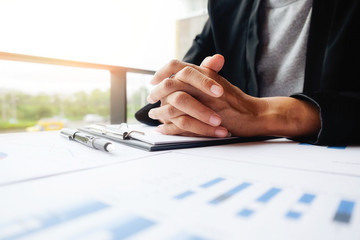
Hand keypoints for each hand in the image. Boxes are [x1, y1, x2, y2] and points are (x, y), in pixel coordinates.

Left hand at [147, 55, 320, 137]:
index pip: (176, 66)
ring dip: (160, 111)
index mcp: (205, 74)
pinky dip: (168, 127)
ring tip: (153, 115)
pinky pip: (180, 124)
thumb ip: (202, 74)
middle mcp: (203, 86)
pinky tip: (162, 129)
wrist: (254, 115)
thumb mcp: (218, 82)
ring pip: (173, 105)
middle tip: (151, 98)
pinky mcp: (205, 121)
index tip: (154, 80)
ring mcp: (204, 104)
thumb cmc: (236, 100)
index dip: (161, 72)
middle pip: (171, 84)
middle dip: (157, 92)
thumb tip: (180, 74)